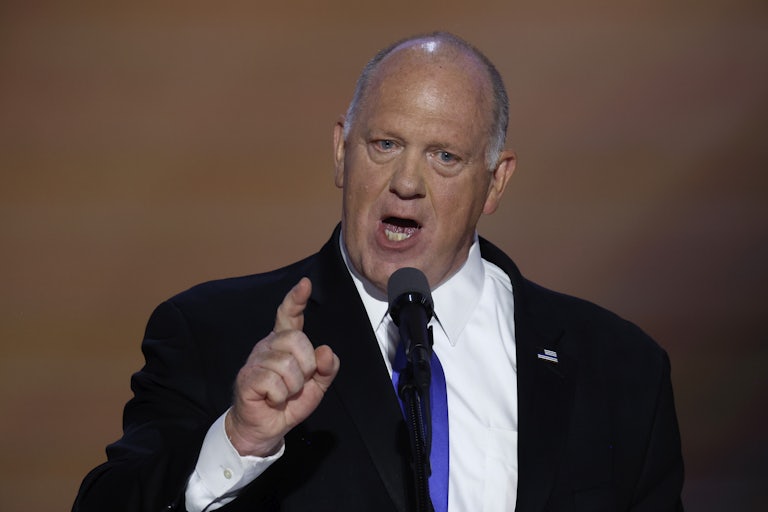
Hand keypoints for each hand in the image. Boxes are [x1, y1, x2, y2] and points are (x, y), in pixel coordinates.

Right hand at [226, 277, 339, 455]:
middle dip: (306, 366)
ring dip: (293, 387)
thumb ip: (327, 368)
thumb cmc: (288, 403)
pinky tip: (273, 399)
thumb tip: (326, 351)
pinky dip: (281, 397)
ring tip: (284, 394)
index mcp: (284, 343)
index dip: (296, 299)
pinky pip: (275, 382)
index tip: (305, 284)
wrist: (266, 428)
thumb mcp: (317, 386)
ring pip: (287, 365)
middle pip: (297, 339)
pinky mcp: (247, 378)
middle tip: (298, 383)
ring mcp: (255, 360)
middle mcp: (268, 345)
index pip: (289, 315)